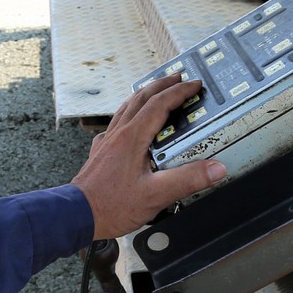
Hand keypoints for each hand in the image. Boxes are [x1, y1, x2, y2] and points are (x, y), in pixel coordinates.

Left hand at [72, 74, 227, 239]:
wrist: (77, 215)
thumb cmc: (111, 206)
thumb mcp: (156, 195)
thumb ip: (188, 180)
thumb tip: (215, 168)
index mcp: (132, 137)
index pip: (159, 104)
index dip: (179, 92)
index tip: (194, 85)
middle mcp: (118, 134)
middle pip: (141, 98)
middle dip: (162, 85)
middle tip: (178, 77)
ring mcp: (107, 141)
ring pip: (127, 107)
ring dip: (145, 94)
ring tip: (157, 90)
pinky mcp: (101, 151)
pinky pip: (116, 122)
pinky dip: (129, 112)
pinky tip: (130, 121)